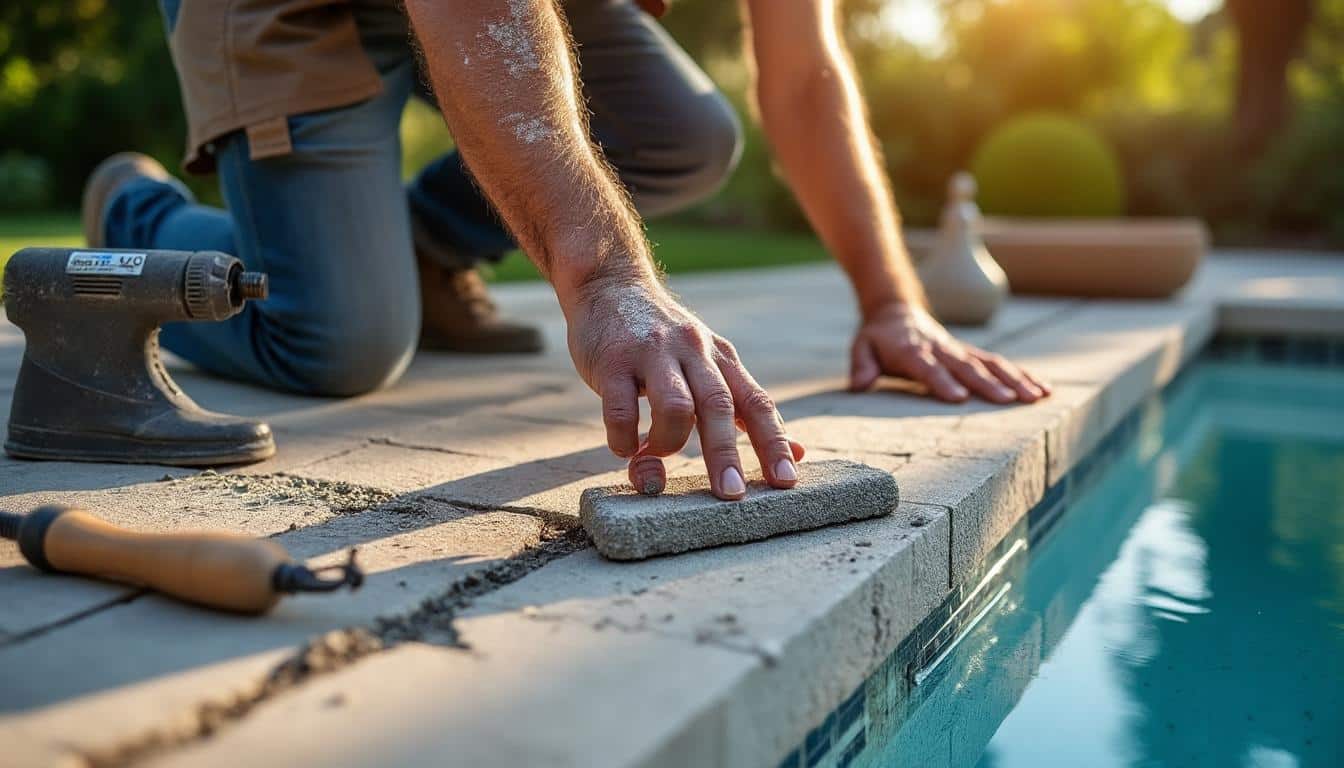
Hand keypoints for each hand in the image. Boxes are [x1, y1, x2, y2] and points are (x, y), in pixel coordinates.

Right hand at [565, 276, 803, 499]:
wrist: (611, 287)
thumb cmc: (666, 342)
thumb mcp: (712, 364)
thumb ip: (747, 408)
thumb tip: (800, 453)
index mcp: (723, 359)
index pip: (758, 402)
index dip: (774, 442)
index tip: (787, 480)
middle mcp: (694, 352)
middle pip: (719, 406)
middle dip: (726, 454)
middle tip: (730, 494)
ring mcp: (653, 354)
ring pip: (675, 406)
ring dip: (668, 443)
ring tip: (654, 457)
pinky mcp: (614, 360)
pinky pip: (621, 409)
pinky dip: (624, 439)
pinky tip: (624, 447)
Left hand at [849, 302, 1050, 403]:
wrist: (896, 311)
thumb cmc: (878, 338)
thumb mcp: (861, 347)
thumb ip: (861, 365)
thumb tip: (859, 384)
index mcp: (912, 351)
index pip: (928, 368)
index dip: (942, 382)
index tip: (959, 397)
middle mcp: (941, 350)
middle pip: (967, 367)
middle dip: (989, 384)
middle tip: (1010, 401)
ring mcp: (960, 350)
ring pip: (991, 363)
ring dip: (1016, 379)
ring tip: (1038, 397)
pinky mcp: (972, 353)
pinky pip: (1000, 363)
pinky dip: (1023, 375)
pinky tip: (1044, 389)